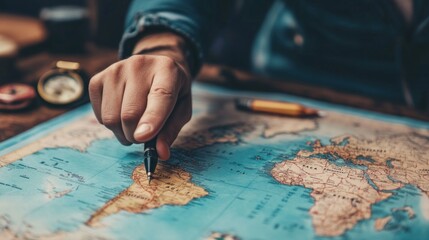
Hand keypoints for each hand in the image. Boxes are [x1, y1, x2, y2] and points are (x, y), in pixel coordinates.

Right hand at [89, 32, 192, 159]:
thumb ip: (171, 131)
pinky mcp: (98, 79)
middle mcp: (139, 65)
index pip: (159, 97)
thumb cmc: (171, 91)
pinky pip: (100, 116)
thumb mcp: (181, 109)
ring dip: (123, 133)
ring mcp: (116, 70)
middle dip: (136, 136)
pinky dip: (111, 125)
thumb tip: (160, 153)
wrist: (154, 66)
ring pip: (112, 118)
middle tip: (144, 136)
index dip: (152, 119)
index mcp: (167, 71)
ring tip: (134, 126)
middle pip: (130, 114)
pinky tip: (121, 114)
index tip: (143, 138)